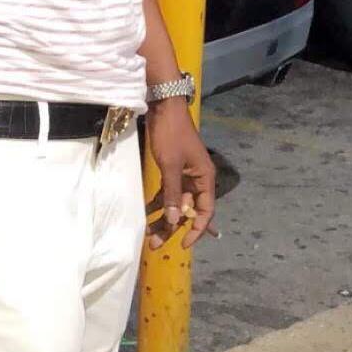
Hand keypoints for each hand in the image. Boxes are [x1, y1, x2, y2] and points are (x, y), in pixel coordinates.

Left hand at [145, 99, 215, 250]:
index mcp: (205, 178)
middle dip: (173, 228)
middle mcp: (198, 179)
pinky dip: (158, 203)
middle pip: (187, 210)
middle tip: (156, 244)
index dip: (196, 230)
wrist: (164, 107)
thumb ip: (172, 194)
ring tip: (148, 235)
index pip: (205, 211)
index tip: (183, 244)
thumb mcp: (171, 166)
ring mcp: (185, 174)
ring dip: (163, 218)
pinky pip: (167, 192)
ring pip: (175, 203)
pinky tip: (146, 213)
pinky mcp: (172, 169)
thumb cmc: (171, 134)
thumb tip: (173, 221)